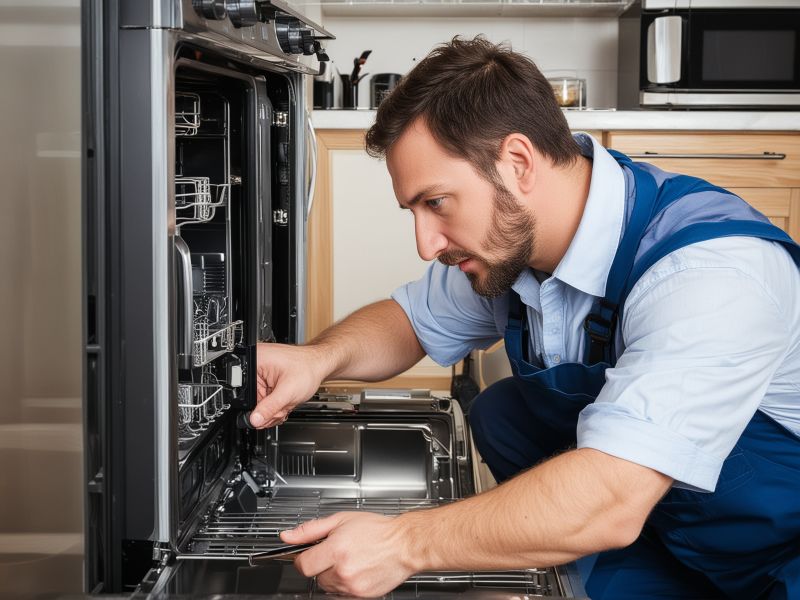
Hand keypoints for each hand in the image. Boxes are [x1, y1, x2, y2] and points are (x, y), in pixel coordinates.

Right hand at [251, 343, 330, 427]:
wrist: (319, 364)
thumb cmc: (307, 368)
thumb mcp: (288, 392)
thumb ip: (270, 408)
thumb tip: (254, 420)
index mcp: (255, 361)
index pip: (244, 394)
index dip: (255, 409)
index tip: (266, 416)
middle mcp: (255, 366)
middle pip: (251, 400)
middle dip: (268, 411)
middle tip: (281, 409)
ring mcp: (261, 374)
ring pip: (259, 403)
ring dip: (273, 409)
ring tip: (286, 403)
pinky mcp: (267, 380)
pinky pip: (264, 400)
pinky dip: (275, 405)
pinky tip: (285, 401)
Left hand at [282, 512, 416, 596]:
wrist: (404, 544)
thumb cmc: (377, 530)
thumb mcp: (341, 520)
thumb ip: (310, 530)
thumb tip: (288, 536)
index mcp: (336, 550)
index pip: (303, 565)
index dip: (302, 559)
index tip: (307, 555)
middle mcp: (343, 571)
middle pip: (316, 576)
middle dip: (322, 565)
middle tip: (337, 552)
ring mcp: (352, 586)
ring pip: (328, 586)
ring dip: (333, 575)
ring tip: (350, 560)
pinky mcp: (361, 596)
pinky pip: (342, 593)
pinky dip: (345, 584)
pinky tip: (357, 570)